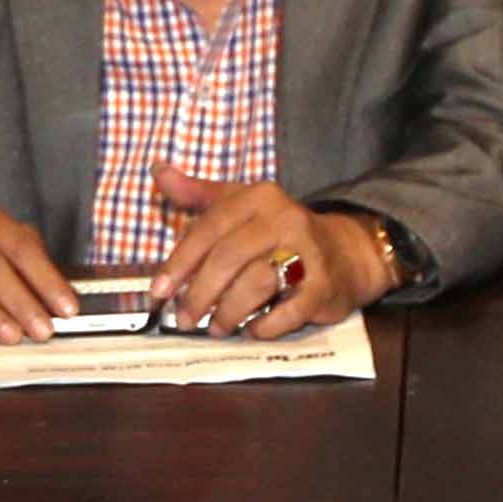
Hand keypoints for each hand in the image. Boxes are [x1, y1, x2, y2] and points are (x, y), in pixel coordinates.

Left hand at [147, 168, 374, 335]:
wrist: (345, 252)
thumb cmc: (279, 231)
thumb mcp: (240, 204)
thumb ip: (198, 193)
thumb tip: (158, 172)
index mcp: (259, 197)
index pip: (210, 228)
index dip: (180, 262)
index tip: (159, 291)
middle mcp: (285, 218)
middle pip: (229, 257)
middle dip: (200, 293)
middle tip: (184, 318)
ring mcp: (308, 252)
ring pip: (256, 284)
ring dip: (228, 312)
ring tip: (216, 327)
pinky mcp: (324, 287)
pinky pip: (288, 312)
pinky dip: (265, 326)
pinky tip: (253, 329)